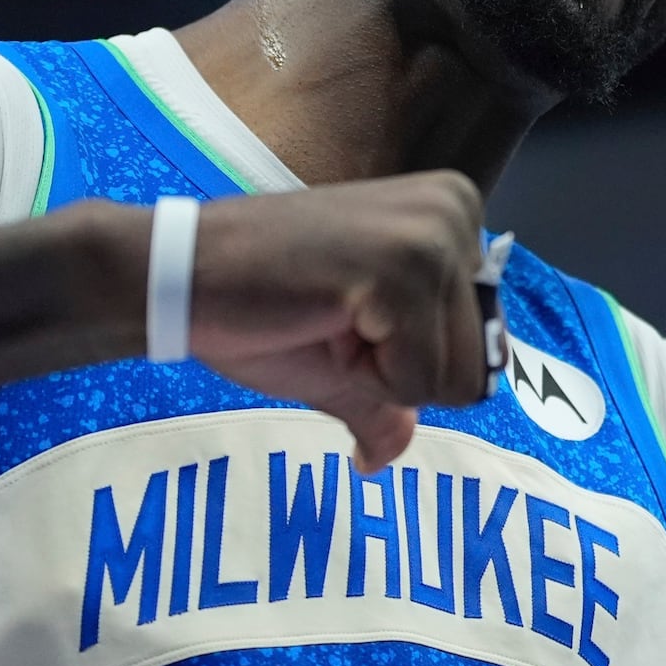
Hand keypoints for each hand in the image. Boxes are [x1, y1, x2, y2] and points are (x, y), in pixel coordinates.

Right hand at [182, 171, 493, 472]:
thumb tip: (387, 454)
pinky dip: (365, 375)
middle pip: (479, 366)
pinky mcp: (403, 266)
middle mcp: (459, 211)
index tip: (346, 320)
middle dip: (401, 372)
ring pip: (456, 378)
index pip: (484, 348)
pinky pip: (419, 378)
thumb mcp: (342, 362)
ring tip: (329, 317)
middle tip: (333, 320)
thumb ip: (385, 400)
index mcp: (456, 215)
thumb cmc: (258, 310)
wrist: (181, 279)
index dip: (409, 364)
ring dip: (382, 373)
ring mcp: (434, 235)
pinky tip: (322, 319)